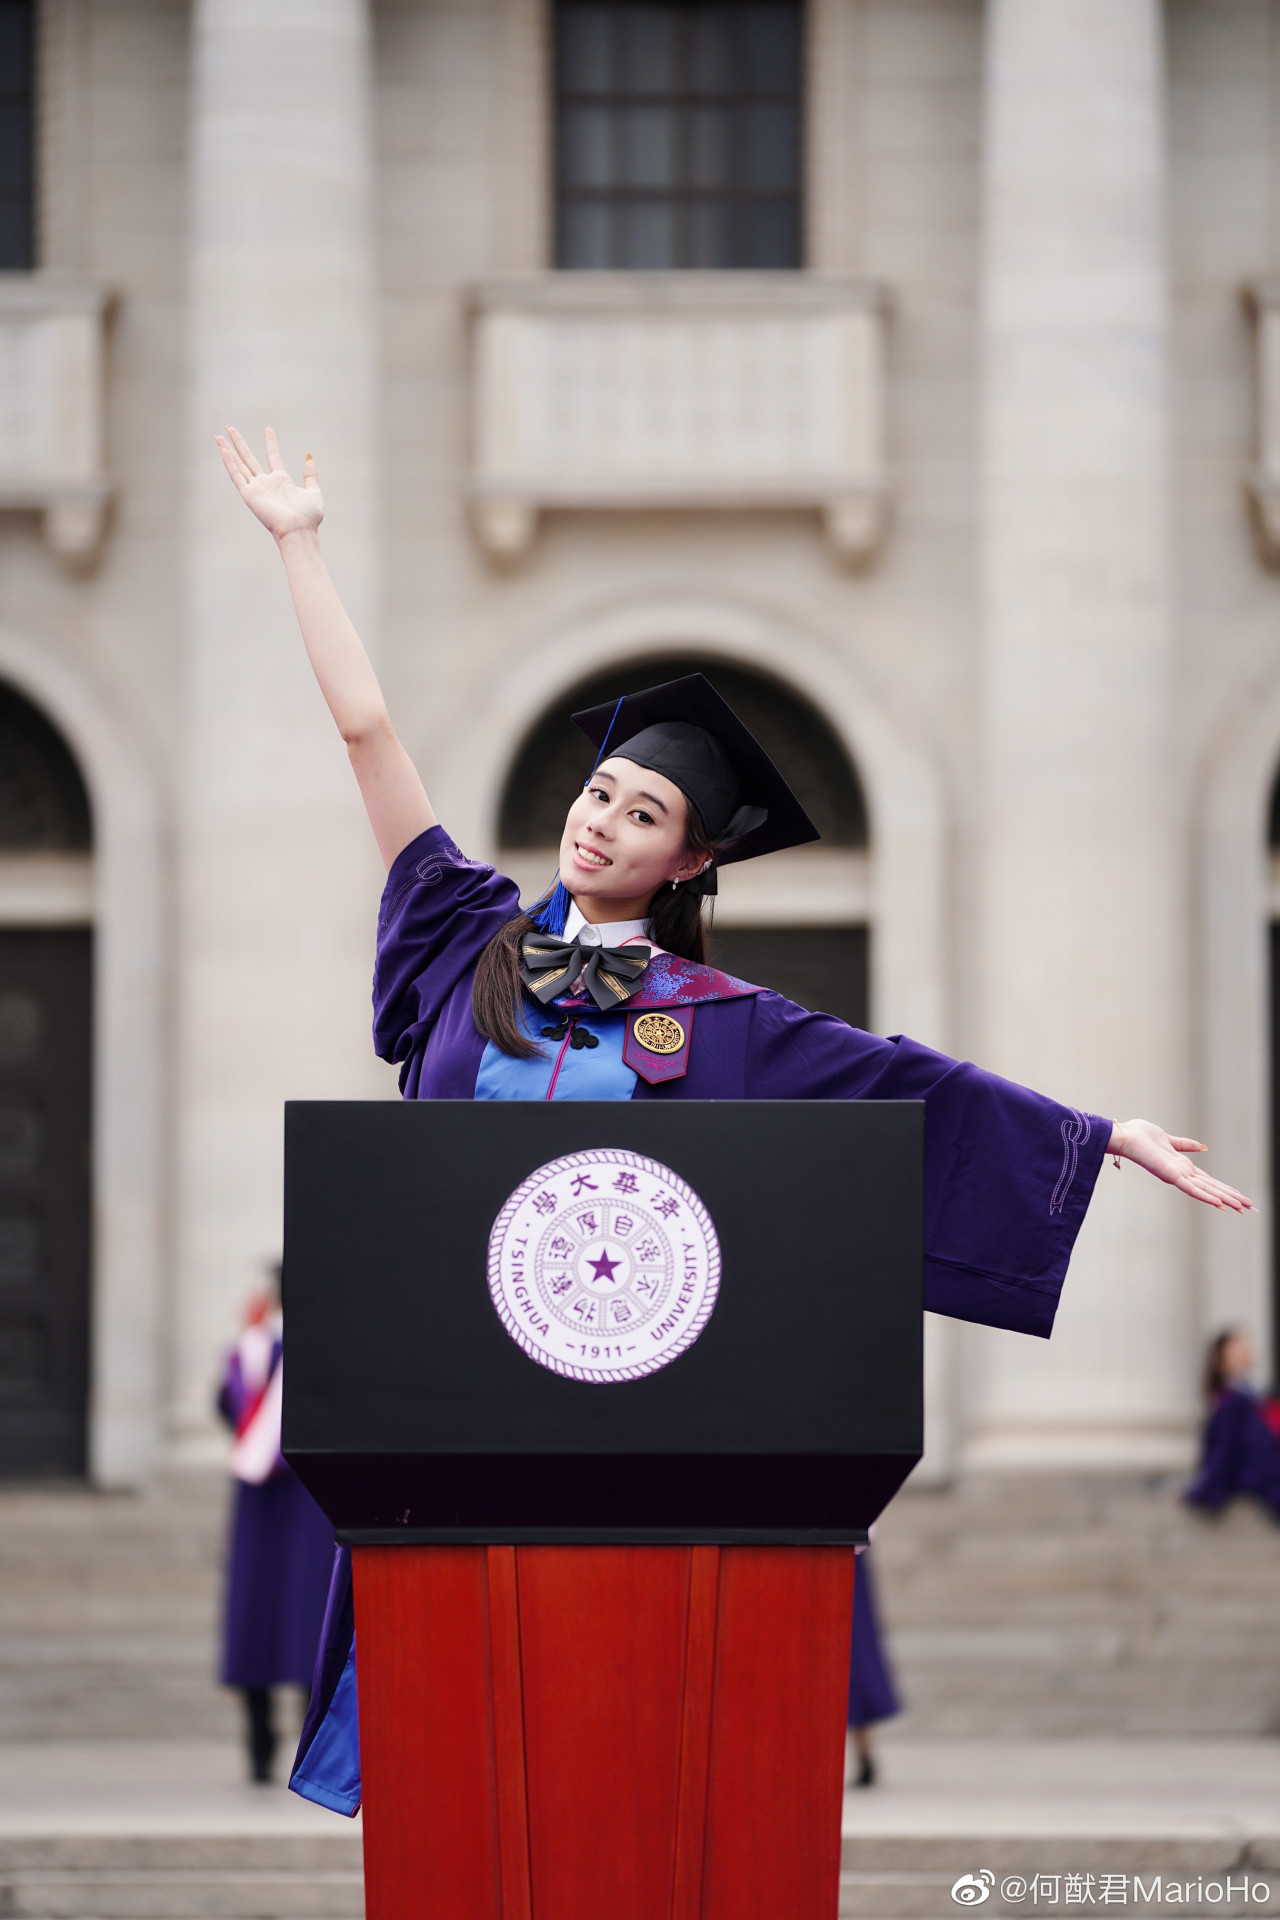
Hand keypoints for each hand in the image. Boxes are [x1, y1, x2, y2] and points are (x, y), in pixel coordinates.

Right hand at [215, 425, 322, 541]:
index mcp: (281, 481)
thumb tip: (309, 457)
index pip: (273, 456)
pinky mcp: (249, 495)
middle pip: (249, 458)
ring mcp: (256, 489)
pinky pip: (236, 476)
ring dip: (228, 450)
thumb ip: (310, 475)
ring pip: (239, 464)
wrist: (299, 531)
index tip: (268, 428)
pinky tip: (222, 451)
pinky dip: (229, 464)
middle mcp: (266, 483)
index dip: (271, 442)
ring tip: (218, 436)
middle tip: (230, 428)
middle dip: (239, 443)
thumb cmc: (308, 517)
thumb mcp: (314, 492)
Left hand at [1109, 1119, 1253, 1211]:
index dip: (1225, 1188)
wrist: (1125, 1136)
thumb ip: (1185, 1145)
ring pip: (1206, 1190)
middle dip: (1231, 1197)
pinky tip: (1219, 1203)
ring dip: (1224, 1199)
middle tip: (1250, 1207)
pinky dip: (1205, 1196)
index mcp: (1183, 1166)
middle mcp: (1182, 1174)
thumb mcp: (1169, 1139)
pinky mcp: (1170, 1175)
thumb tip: (1202, 1147)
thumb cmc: (1141, 1136)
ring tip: (1241, 1207)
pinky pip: (1191, 1188)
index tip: (1241, 1196)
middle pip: (1212, 1188)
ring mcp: (1177, 1176)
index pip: (1209, 1180)